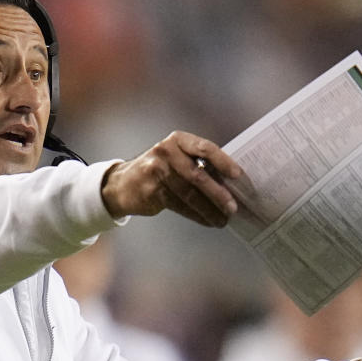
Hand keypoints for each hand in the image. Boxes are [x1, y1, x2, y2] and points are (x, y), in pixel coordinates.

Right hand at [100, 131, 241, 226]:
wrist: (123, 184)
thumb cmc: (159, 170)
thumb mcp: (176, 158)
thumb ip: (198, 164)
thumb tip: (230, 184)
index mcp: (178, 140)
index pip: (205, 148)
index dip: (223, 162)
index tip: (238, 176)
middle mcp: (166, 152)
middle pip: (198, 175)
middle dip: (218, 193)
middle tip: (233, 207)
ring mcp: (157, 171)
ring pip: (190, 194)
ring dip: (209, 209)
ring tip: (222, 219)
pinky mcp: (152, 191)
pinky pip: (180, 205)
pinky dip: (196, 215)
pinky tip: (207, 220)